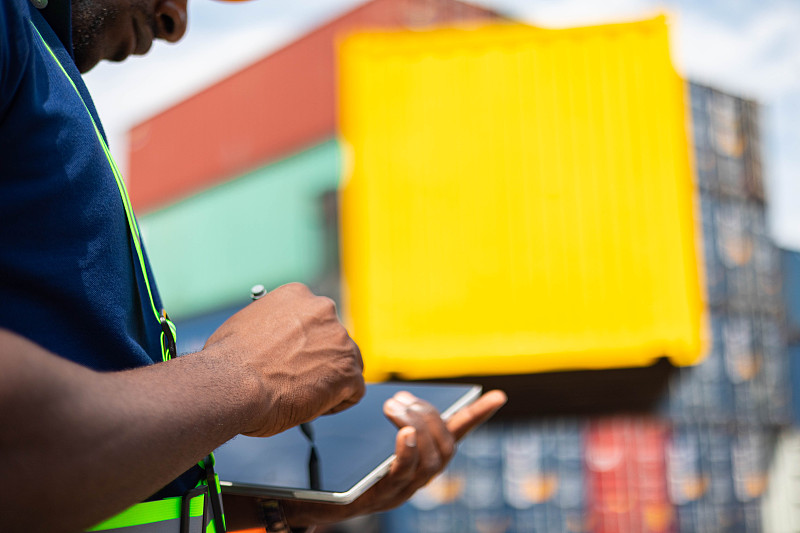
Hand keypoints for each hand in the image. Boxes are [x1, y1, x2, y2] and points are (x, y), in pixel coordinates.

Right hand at [203, 283, 364, 437]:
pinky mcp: (348, 372)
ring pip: (347, 364)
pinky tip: (312, 407)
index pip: (315, 318)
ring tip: (302, 396)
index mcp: (298, 295)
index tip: (294, 357)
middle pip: (334, 339)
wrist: (232, 384)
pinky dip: (337, 402)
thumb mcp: (246, 326)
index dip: (305, 342)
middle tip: (301, 380)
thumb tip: (274, 344)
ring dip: (330, 380)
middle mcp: (323, 310)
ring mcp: (340, 341)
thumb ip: (271, 329)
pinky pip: (353, 390)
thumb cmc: (229, 363)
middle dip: (321, 359)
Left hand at [281, 389, 507, 525]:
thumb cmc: (337, 465)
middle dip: (430, 416)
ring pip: (432, 462)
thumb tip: (397, 393)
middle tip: (400, 398)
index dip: (477, 416)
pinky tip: (403, 433)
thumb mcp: (364, 436)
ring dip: (419, 428)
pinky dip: (409, 452)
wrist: (305, 500)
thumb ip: (384, 419)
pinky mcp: (381, 498)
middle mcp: (417, 479)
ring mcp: (402, 492)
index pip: (455, 435)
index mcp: (418, 461)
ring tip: (395, 408)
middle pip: (445, 447)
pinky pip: (405, 475)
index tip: (498, 396)